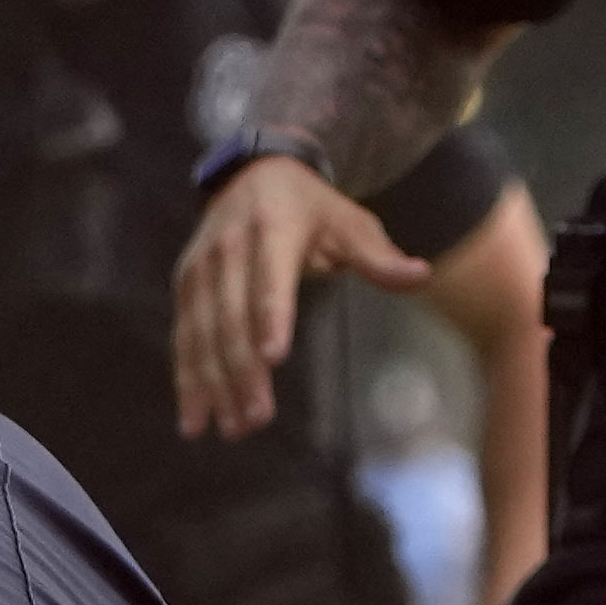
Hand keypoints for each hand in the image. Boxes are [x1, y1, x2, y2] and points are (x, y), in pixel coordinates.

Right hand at [168, 155, 355, 436]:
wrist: (254, 175)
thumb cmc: (314, 210)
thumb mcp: (351, 223)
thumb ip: (379, 257)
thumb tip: (421, 275)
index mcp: (273, 228)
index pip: (270, 279)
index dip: (270, 316)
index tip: (273, 358)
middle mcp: (228, 249)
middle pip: (232, 318)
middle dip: (242, 371)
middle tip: (256, 419)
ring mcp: (200, 269)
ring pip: (202, 334)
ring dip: (214, 386)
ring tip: (231, 430)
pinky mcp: (186, 287)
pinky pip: (184, 338)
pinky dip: (187, 381)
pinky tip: (195, 421)